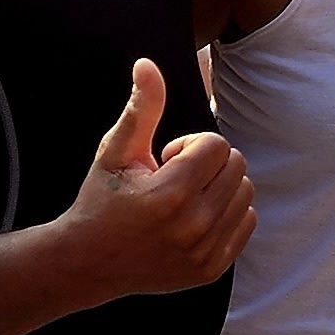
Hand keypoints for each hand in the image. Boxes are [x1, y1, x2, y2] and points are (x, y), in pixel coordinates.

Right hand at [64, 59, 254, 295]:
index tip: (166, 160)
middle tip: (173, 178)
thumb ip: (142, 108)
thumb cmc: (101, 199)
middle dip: (208, 162)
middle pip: (237, 166)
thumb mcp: (115, 150)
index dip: (191, 144)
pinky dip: (228, 212)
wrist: (87, 263)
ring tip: (184, 198)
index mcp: (170, 194)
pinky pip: (247, 222)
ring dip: (220, 186)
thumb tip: (147, 64)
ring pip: (246, 192)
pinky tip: (195, 217)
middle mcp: (193, 227)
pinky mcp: (211, 270)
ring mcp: (204, 253)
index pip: (217, 145)